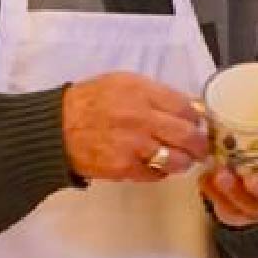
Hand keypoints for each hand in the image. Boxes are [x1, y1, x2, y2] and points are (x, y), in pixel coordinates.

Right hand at [61, 73, 209, 182]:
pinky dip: (160, 172)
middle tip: (200, 146)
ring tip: (181, 159)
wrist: (56, 129)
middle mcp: (141, 118)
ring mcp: (134, 146)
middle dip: (199, 144)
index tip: (198, 122)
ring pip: (177, 159)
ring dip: (183, 161)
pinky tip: (157, 166)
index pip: (186, 108)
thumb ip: (155, 93)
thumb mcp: (122, 83)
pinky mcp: (125, 168)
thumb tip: (187, 106)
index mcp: (141, 92)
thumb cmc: (88, 103)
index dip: (197, 118)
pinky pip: (156, 174)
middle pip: (188, 135)